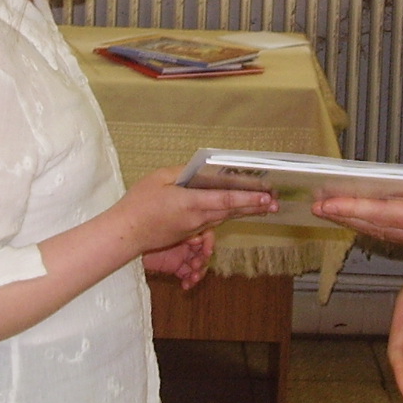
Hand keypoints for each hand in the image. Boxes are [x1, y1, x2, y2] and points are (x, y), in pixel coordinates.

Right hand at [115, 167, 275, 256]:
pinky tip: (238, 210)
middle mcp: (197, 218)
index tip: (266, 196)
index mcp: (190, 203)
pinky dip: (230, 215)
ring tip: (264, 206)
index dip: (248, 198)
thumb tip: (199, 169)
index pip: (225, 199)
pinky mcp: (190, 233)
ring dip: (245, 211)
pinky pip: (214, 222)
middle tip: (275, 202)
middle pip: (231, 211)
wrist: (126, 234)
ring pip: (225, 217)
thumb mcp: (158, 178)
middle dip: (255, 206)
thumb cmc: (139, 204)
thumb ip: (181, 172)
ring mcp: (194, 228)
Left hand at [143, 230, 216, 289]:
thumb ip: (184, 231)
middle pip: (203, 252)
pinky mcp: (176, 267)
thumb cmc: (148, 231)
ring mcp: (182, 255)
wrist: (132, 243)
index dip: (209, 243)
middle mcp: (187, 242)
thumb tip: (199, 237)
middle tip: (196, 265)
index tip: (207, 251)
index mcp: (187, 229)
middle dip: (203, 260)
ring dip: (198, 273)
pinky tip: (186, 285)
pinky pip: (188, 275)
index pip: (206, 234)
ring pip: (198, 265)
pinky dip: (189, 281)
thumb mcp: (169, 229)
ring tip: (193, 278)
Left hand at [314, 144, 402, 250]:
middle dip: (346, 218)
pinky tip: (359, 217)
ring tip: (330, 210)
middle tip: (317, 206)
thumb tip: (379, 184)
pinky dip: (377, 226)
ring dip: (358, 223)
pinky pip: (400, 234)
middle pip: (380, 229)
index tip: (324, 203)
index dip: (350, 209)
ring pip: (387, 234)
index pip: (383, 215)